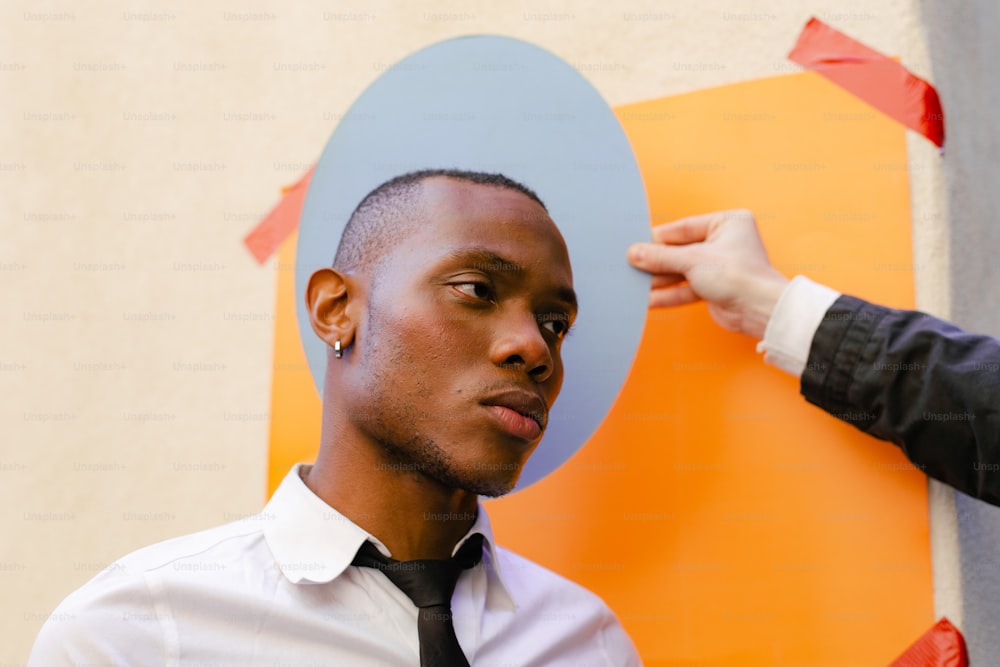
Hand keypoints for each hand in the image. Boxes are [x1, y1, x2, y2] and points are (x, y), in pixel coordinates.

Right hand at [627, 210, 788, 338]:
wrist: (759, 311)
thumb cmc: (741, 276)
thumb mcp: (693, 260)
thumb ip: (661, 257)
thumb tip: (635, 253)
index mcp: (727, 223)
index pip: (683, 228)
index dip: (659, 238)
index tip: (637, 244)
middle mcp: (724, 242)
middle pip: (680, 251)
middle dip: (657, 262)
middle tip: (633, 265)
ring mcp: (719, 266)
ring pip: (681, 271)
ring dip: (660, 280)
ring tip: (637, 284)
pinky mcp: (714, 288)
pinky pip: (685, 288)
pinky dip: (669, 294)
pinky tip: (649, 299)